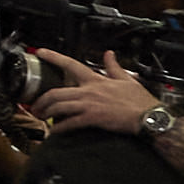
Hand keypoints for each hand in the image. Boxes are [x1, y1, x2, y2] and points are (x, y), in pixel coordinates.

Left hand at [34, 52, 160, 137]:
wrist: (149, 117)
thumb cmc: (140, 101)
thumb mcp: (127, 79)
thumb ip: (114, 67)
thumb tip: (109, 54)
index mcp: (96, 80)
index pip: (71, 64)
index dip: (53, 57)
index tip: (40, 52)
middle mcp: (89, 91)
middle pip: (56, 92)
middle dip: (41, 100)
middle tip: (34, 106)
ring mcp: (90, 104)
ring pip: (58, 107)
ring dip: (45, 112)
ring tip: (40, 117)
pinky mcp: (93, 118)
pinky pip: (69, 123)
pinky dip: (59, 128)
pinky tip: (54, 131)